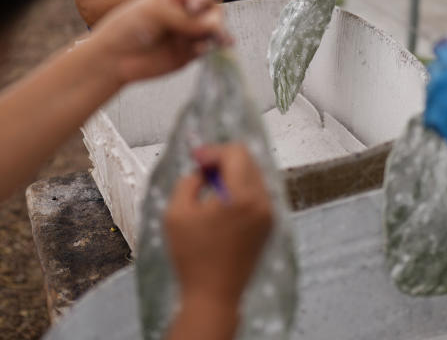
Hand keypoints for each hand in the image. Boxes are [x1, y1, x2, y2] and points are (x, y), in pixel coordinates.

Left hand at [85, 0, 231, 86]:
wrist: (113, 56)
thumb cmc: (129, 27)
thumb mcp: (155, 13)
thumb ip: (184, 18)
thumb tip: (214, 28)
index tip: (193, 6)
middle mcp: (185, 14)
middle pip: (212, 12)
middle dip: (215, 19)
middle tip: (211, 28)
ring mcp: (188, 35)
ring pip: (213, 32)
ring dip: (218, 35)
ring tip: (219, 41)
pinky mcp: (188, 55)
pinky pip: (205, 50)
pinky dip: (208, 49)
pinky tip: (202, 50)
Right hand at [165, 144, 272, 309]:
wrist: (214, 295)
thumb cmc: (192, 255)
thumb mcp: (176, 213)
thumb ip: (188, 181)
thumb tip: (204, 171)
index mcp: (241, 196)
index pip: (236, 152)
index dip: (213, 151)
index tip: (195, 160)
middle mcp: (262, 201)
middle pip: (249, 160)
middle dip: (224, 159)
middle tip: (201, 170)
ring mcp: (269, 213)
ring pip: (255, 175)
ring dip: (234, 173)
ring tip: (211, 187)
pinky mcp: (269, 225)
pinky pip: (258, 193)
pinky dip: (242, 188)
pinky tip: (223, 201)